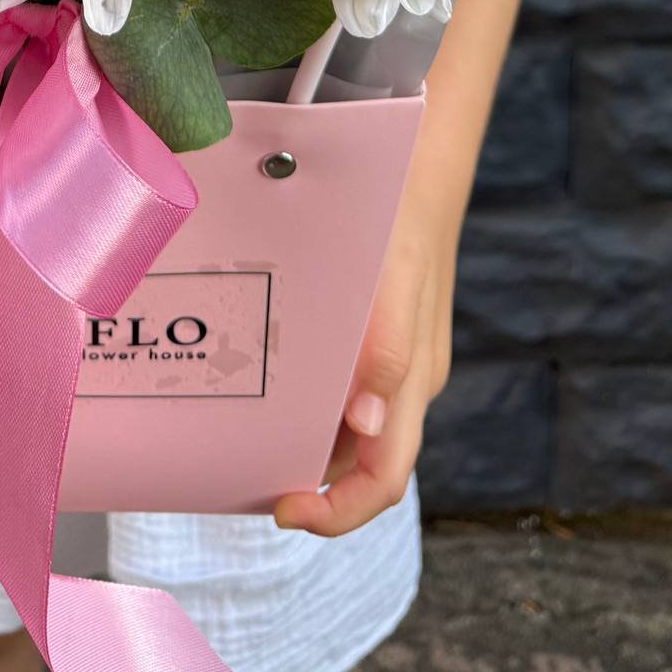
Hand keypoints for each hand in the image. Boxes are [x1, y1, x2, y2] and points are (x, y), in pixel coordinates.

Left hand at [270, 205, 453, 537]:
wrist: (424, 159)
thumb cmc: (404, 215)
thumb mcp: (395, 276)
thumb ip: (387, 349)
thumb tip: (365, 428)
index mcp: (414, 379)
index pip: (381, 480)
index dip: (336, 512)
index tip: (283, 508)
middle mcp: (407, 379)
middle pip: (362, 464)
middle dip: (309, 482)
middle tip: (248, 468)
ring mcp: (396, 355)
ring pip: (349, 425)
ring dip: (305, 437)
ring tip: (248, 420)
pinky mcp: (382, 329)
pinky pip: (345, 381)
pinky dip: (311, 393)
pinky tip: (271, 366)